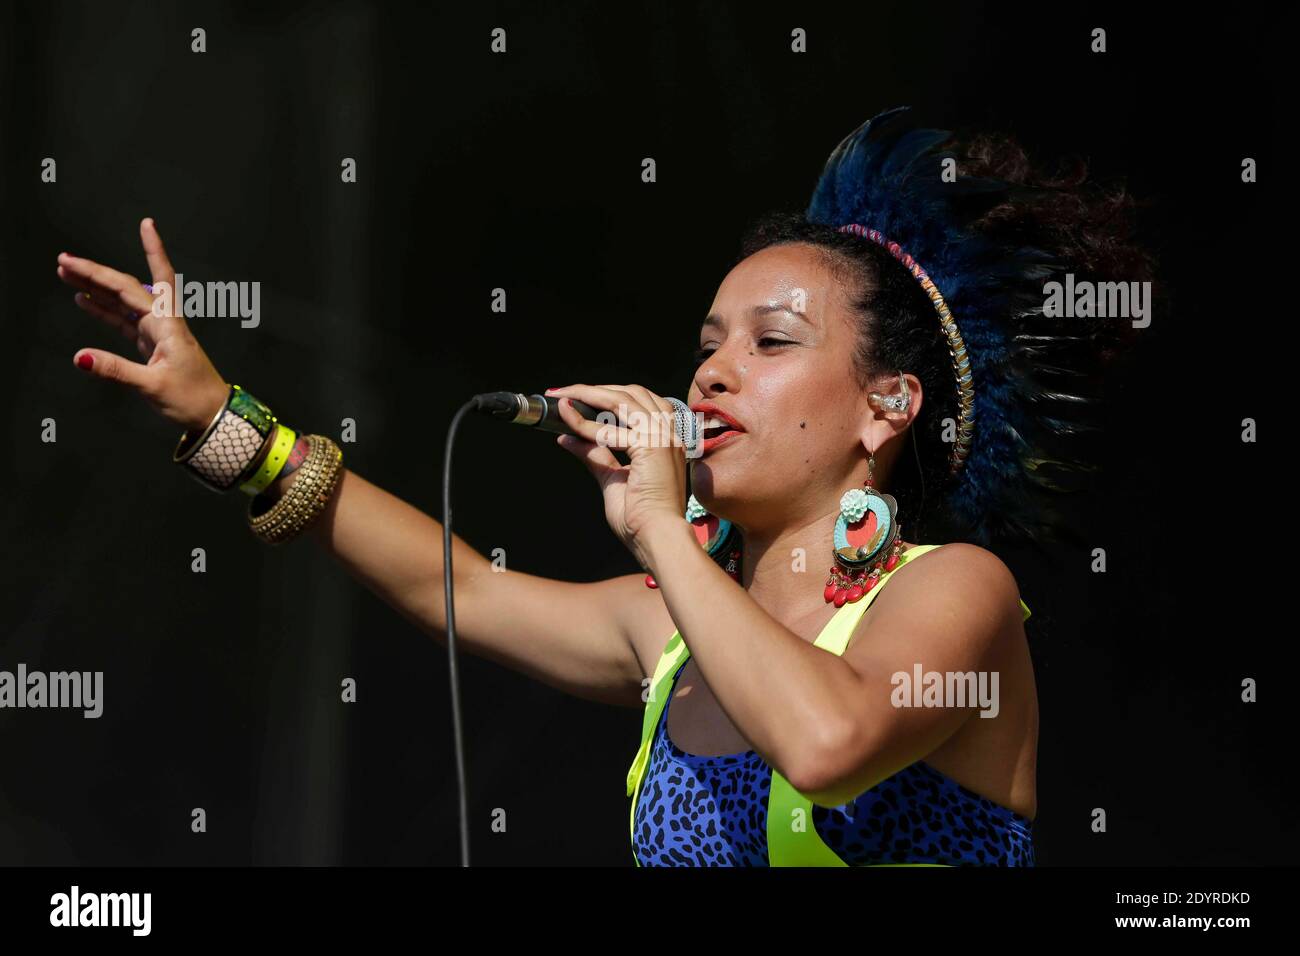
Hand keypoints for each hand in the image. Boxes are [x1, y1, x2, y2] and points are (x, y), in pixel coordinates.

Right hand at [58, 218, 228, 430]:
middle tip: (64, 260)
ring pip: (123, 302)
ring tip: (66, 274)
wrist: (213, 415)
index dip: (152, 250)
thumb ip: (116, 370)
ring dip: (96, 288)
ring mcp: (157, 332)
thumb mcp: (152, 386)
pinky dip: (104, 310)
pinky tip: (84, 300)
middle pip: (127, 288)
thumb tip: (81, 357)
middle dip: (96, 273)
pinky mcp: (151, 344)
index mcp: (168, 325)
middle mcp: (163, 323)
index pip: (151, 281)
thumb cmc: (192, 399)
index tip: (147, 224)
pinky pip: (124, 321)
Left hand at [548, 383, 689, 567]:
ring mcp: (663, 437)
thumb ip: (595, 455)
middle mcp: (668, 434)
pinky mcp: (652, 445)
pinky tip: (568, 420)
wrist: (657, 538)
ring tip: (563, 397)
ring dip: (588, 395)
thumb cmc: (642, 518)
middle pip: (630, 393)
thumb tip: (568, 438)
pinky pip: (610, 427)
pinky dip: (585, 423)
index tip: (579, 399)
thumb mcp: (612, 479)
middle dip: (594, 390)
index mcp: (666, 440)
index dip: (607, 395)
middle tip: (563, 393)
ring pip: (620, 400)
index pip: (638, 403)